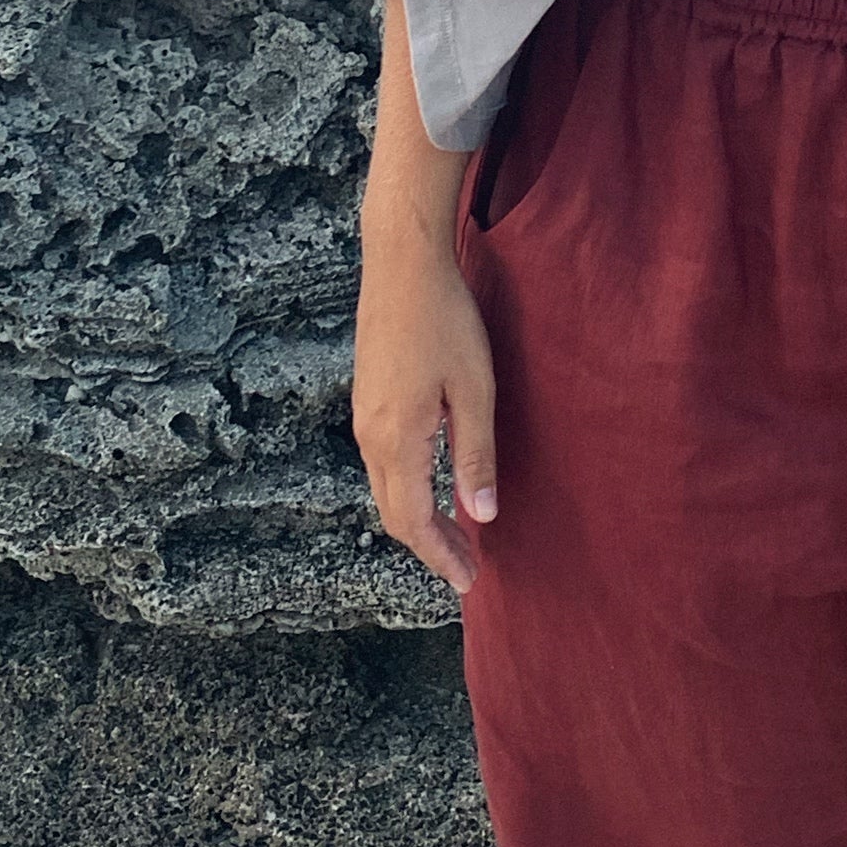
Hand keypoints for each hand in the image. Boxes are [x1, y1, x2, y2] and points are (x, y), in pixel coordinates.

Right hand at [351, 222, 500, 598]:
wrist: (401, 264)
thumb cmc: (445, 321)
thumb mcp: (474, 391)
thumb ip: (476, 456)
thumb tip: (483, 516)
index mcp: (398, 440)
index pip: (414, 521)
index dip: (441, 557)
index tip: (467, 582)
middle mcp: (370, 437)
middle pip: (394, 513)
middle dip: (429, 546)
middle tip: (466, 568)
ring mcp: (363, 417)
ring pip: (385, 489)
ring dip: (417, 518)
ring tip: (455, 534)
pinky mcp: (366, 399)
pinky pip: (382, 463)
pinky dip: (407, 489)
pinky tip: (433, 485)